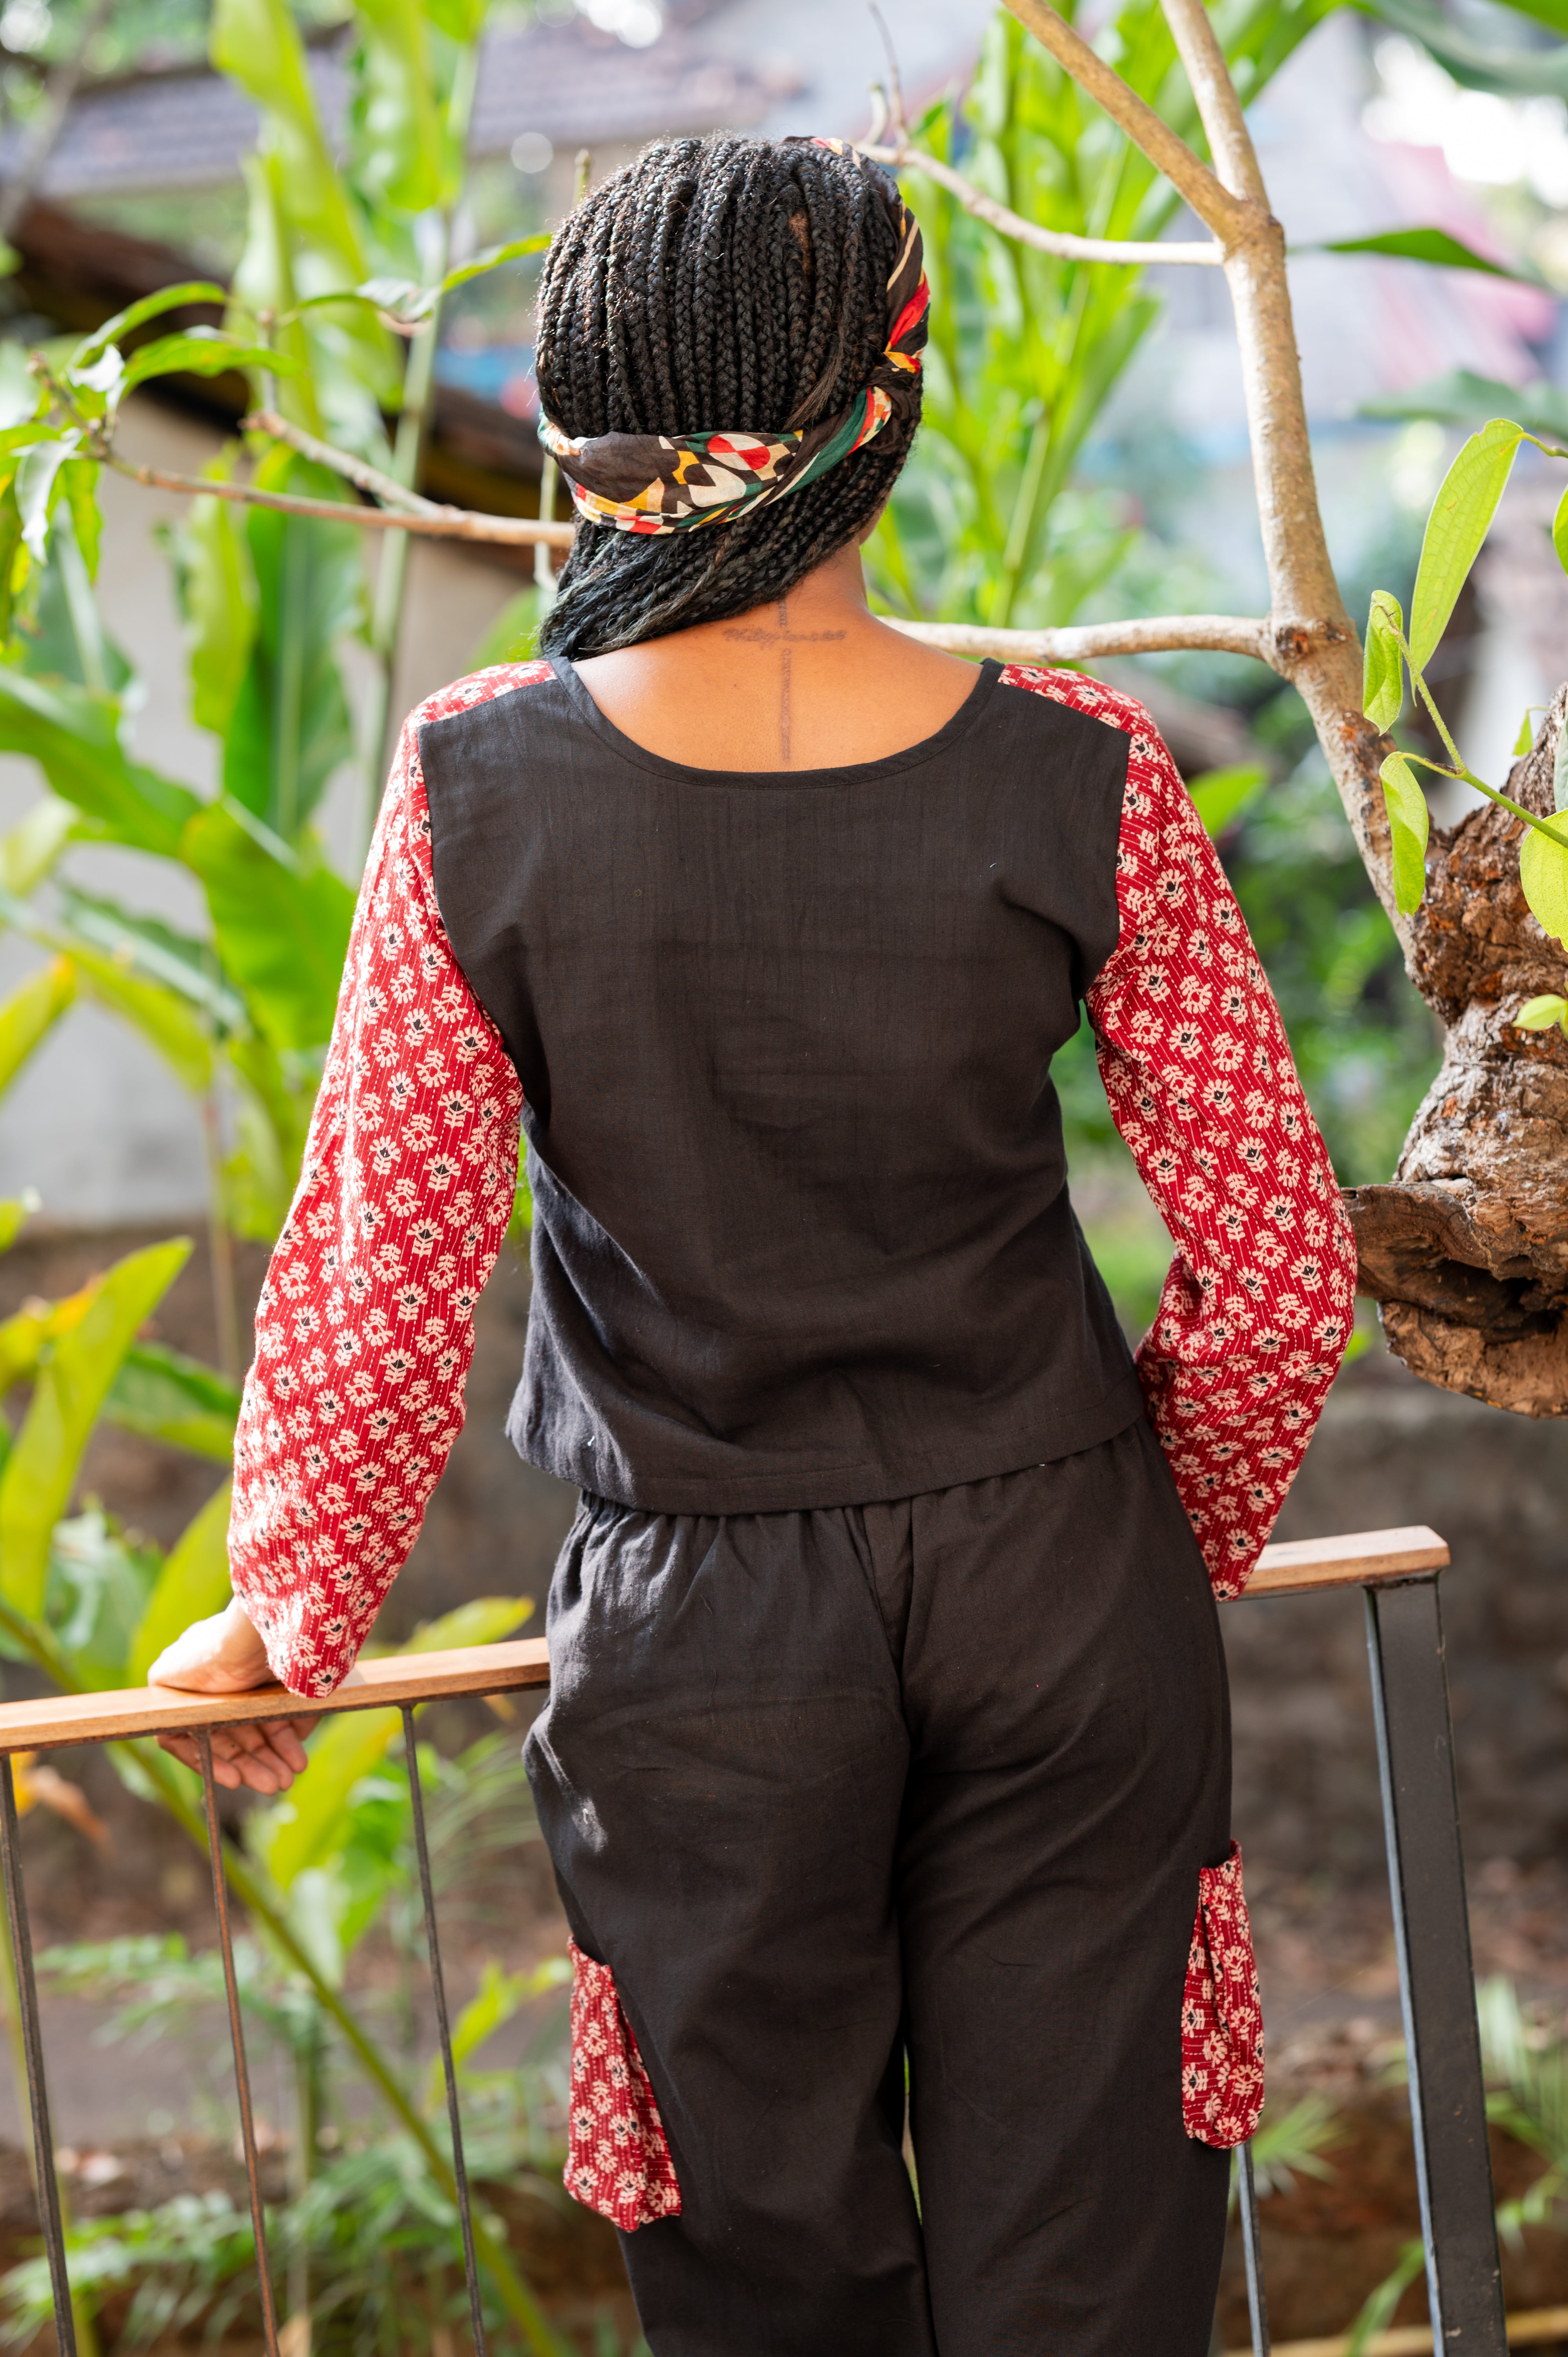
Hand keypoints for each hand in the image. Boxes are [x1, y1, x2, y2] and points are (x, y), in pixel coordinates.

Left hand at [149, 1597, 316, 1794]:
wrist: (256, 1635)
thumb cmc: (286, 1650)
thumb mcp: (299, 1687)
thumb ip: (297, 1712)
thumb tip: (298, 1738)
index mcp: (246, 1656)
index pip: (255, 1709)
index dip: (276, 1741)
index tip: (295, 1764)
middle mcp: (216, 1666)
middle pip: (235, 1727)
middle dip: (263, 1758)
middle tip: (284, 1783)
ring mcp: (190, 1675)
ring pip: (213, 1736)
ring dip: (244, 1765)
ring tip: (273, 1785)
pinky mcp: (163, 1683)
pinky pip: (178, 1735)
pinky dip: (206, 1760)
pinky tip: (235, 1778)